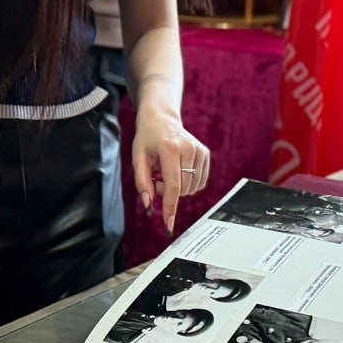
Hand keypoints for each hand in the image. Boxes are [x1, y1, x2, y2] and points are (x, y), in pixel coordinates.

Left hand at [131, 100, 209, 232]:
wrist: (161, 119)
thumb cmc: (147, 139)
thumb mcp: (137, 158)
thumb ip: (141, 182)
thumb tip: (148, 204)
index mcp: (170, 149)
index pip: (172, 185)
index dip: (170, 206)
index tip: (169, 224)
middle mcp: (188, 149)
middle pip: (182, 189)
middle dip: (167, 192)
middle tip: (156, 178)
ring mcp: (199, 151)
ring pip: (191, 188)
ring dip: (177, 188)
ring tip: (165, 172)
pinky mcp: (205, 154)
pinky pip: (199, 182)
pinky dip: (187, 183)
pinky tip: (178, 170)